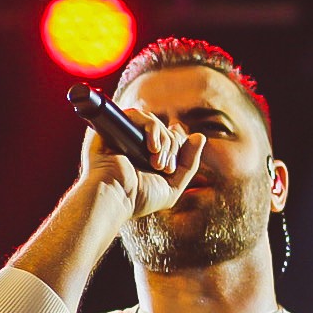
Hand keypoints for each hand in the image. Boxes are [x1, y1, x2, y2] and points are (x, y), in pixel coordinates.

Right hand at [79, 109, 203, 218]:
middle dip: (171, 148)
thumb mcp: (173, 185)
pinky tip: (151, 147)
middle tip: (162, 167)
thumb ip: (189, 162)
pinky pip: (137, 115)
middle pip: (165, 130)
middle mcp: (136, 142)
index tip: (170, 169)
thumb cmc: (140, 197)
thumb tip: (200, 136)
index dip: (177, 148)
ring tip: (156, 161)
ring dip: (163, 140)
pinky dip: (150, 128)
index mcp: (149, 155)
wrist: (115, 198)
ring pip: (154, 122)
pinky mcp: (112, 127)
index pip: (172, 138)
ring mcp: (124, 134)